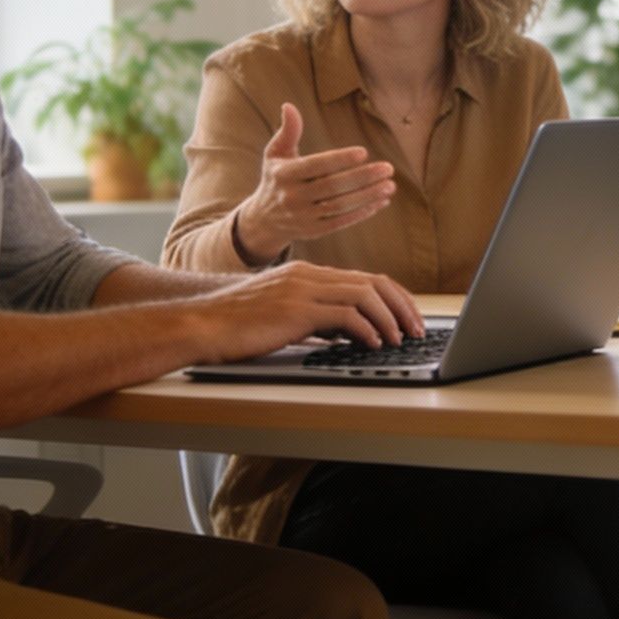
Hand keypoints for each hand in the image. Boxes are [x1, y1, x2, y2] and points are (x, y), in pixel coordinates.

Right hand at [194, 259, 424, 360]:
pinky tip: (373, 344)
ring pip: (365, 295)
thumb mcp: (284, 316)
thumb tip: (350, 334)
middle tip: (417, 330)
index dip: (393, 298)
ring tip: (399, 340)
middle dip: (402, 307)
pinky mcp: (297, 309)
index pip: (364, 279)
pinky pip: (345, 315)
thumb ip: (316, 319)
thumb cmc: (237, 325)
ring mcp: (303, 289)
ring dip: (390, 319)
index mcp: (307, 274)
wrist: (202, 324)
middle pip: (373, 282)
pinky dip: (366, 329)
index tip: (408, 318)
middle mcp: (309, 275)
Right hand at [229, 104, 397, 262]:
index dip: (339, 159)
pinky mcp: (314, 231)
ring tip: (390, 185)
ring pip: (340, 207)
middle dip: (362, 178)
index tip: (363, 152)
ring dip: (367, 196)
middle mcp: (293, 197)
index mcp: (284, 174)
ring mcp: (303, 217)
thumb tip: (288, 105)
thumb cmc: (276, 178)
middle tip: (388, 168)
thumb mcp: (275, 154)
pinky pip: (341, 222)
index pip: (315, 166)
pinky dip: (362, 213)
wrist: (263, 220)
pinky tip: (381, 202)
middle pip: (332, 187)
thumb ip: (287, 131)